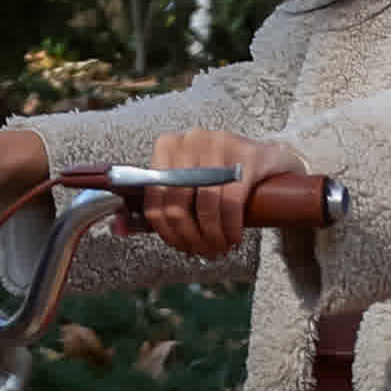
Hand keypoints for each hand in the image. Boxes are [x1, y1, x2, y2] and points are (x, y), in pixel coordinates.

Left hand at [119, 125, 320, 262]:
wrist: (272, 163)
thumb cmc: (224, 178)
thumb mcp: (190, 186)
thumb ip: (158, 205)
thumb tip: (118, 227)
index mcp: (168, 145)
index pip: (154, 196)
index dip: (166, 230)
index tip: (182, 247)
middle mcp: (191, 139)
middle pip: (178, 202)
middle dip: (190, 236)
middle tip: (204, 252)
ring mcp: (220, 143)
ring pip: (204, 205)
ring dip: (211, 236)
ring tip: (219, 247)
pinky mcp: (247, 156)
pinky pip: (230, 202)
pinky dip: (229, 228)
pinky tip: (234, 237)